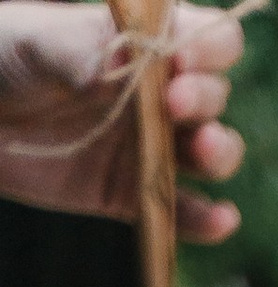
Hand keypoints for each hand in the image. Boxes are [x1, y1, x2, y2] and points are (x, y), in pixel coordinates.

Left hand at [0, 4, 252, 238]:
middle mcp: (156, 95)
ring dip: (218, 153)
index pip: (206, 39)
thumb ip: (82, 51)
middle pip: (213, 97)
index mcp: (142, 45)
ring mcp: (149, 147)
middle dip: (204, 99)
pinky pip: (182, 212)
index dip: (208, 46)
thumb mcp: (38, 42)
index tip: (183, 59)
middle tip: (175, 102)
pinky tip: (221, 218)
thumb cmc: (4, 56)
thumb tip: (128, 64)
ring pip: (209, 153)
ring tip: (203, 152)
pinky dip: (205, 220)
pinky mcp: (134, 195)